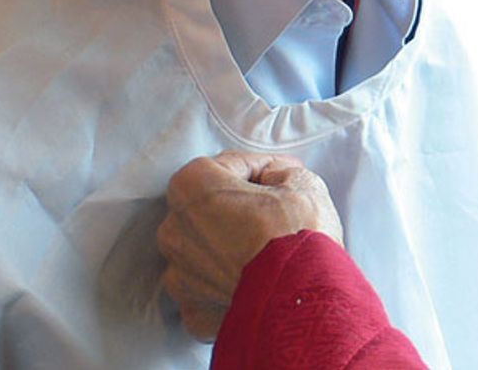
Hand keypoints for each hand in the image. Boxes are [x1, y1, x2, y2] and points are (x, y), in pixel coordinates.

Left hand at [157, 151, 343, 341]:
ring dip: (227, 249)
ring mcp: (179, 275)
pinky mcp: (193, 312)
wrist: (303, 299)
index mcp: (192, 186)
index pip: (228, 166)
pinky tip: (254, 283)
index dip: (260, 168)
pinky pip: (207, 292)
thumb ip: (279, 172)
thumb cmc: (297, 236)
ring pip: (203, 253)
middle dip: (236, 209)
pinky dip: (226, 287)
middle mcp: (174, 229)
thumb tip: (275, 181)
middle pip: (207, 210)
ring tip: (264, 253)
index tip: (280, 176)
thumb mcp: (301, 180)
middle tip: (274, 214)